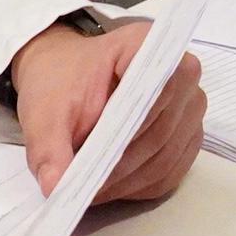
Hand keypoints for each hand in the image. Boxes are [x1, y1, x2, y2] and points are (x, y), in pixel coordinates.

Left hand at [7, 17, 206, 203]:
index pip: (151, 93)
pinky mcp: (188, 136)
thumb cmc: (62, 81)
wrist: (68, 77)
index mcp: (149, 45)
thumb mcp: (44, 110)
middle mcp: (183, 73)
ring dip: (127, 181)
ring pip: (165, 159)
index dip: (123, 131)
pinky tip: (110, 187)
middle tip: (82, 186)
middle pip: (159, 132)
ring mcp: (190, 107)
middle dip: (119, 165)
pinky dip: (138, 186)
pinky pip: (170, 172)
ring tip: (90, 189)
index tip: (90, 159)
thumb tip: (54, 186)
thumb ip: (48, 146)